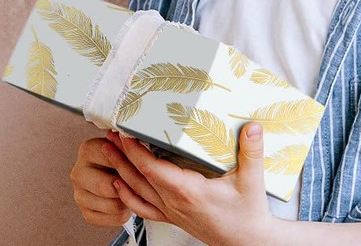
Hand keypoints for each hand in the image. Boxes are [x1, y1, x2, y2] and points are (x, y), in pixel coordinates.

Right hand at [70, 134, 132, 227]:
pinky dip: (126, 212)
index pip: (111, 159)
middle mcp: (78, 173)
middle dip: (126, 186)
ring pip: (113, 205)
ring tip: (133, 189)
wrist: (114, 172)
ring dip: (128, 200)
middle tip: (137, 180)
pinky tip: (126, 200)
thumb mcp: (124, 145)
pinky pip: (114, 218)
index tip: (139, 163)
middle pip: (107, 187)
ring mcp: (80, 195)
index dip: (130, 164)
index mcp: (87, 150)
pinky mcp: (86, 213)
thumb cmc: (121, 156)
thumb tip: (136, 143)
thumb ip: (128, 146)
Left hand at [103, 124, 275, 245]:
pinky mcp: (173, 217)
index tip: (124, 133)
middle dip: (121, 155)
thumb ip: (252, 151)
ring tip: (108, 152)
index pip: (152, 168)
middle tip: (108, 134)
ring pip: (137, 191)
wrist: (248, 242)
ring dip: (120, 170)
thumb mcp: (252, 180)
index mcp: (188, 191)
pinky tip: (119, 185)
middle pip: (138, 177)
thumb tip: (252, 127)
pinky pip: (144, 207)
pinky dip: (127, 196)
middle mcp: (174, 202)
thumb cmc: (248, 214)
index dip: (135, 151)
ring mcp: (172, 211)